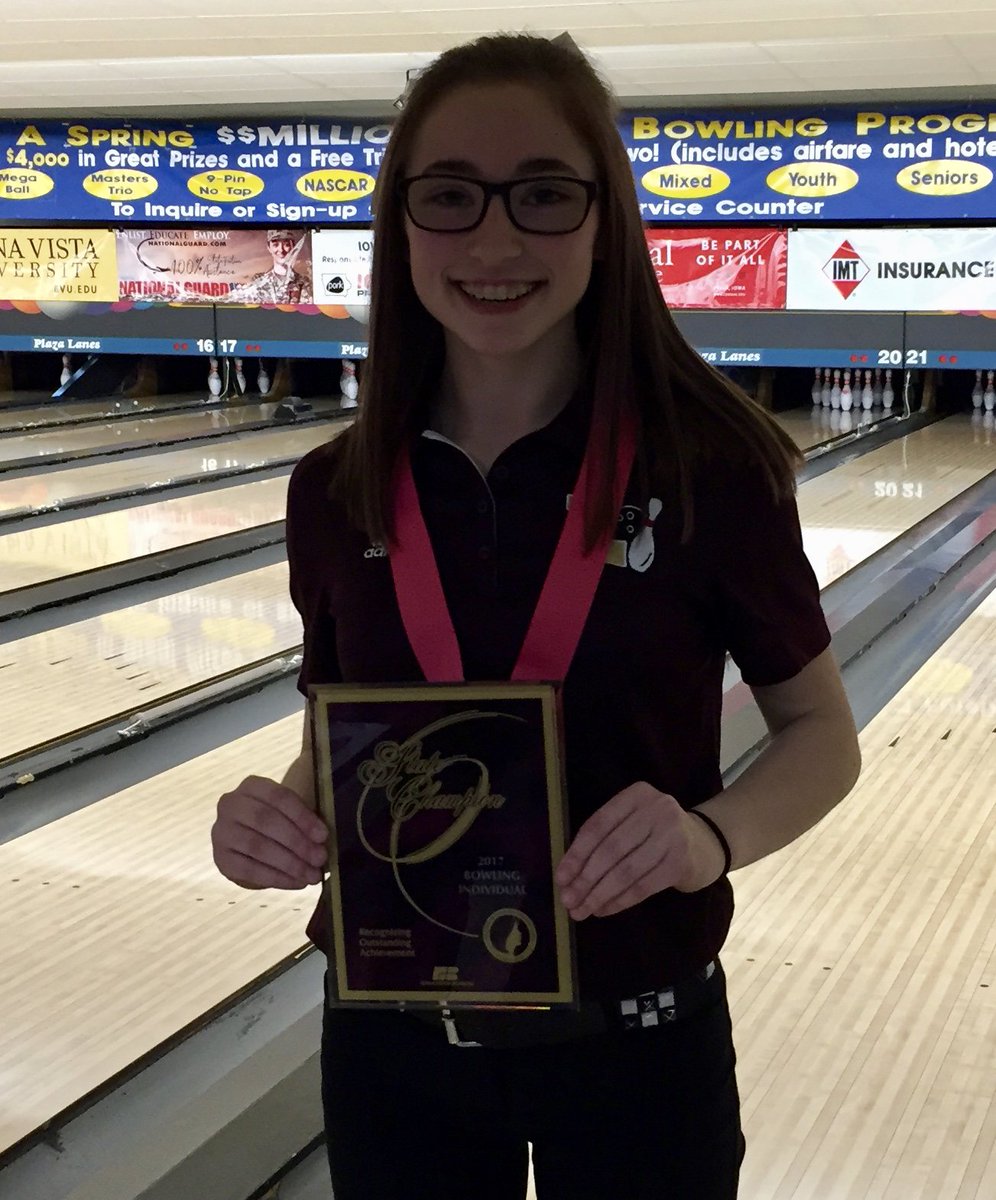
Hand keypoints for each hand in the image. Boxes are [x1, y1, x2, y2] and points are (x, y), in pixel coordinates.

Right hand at [212, 775, 327, 889]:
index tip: (323, 835)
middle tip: (320, 858)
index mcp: (252, 786)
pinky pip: (249, 870)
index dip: (302, 816)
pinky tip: (296, 883)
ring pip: (256, 846)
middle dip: (297, 841)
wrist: (250, 842)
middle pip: (265, 820)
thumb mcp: (290, 813)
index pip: (279, 796)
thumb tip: (321, 841)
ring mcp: (222, 832)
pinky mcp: (221, 859)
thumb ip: (305, 822)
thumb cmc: (278, 822)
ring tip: (312, 875)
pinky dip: (276, 878)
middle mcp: (231, 804)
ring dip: (289, 863)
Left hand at [554, 783, 725, 919]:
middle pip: (611, 849)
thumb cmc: (657, 833)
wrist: (707, 843)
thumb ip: (604, 838)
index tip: (560, 878)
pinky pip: (643, 886)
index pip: (598, 825)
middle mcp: (656, 809)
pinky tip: (604, 909)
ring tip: (582, 911)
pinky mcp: (681, 862)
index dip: (576, 854)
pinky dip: (620, 900)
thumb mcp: (633, 822)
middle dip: (585, 879)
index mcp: (636, 795)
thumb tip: (567, 874)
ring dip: (599, 894)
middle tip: (568, 900)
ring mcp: (672, 835)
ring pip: (626, 871)